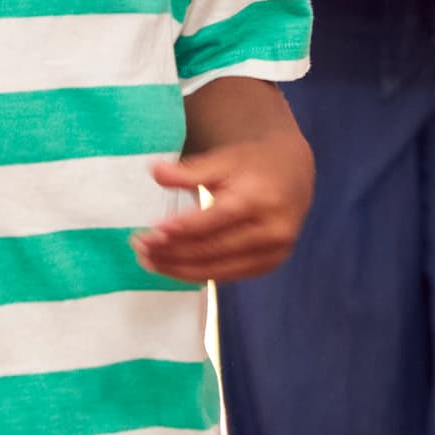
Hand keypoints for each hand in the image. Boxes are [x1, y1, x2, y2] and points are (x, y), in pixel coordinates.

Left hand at [137, 134, 312, 283]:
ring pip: (218, 269)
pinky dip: (198, 274)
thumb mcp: (223, 159)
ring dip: (179, 269)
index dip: (180, 230)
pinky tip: (173, 267)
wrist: (295, 173)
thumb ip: (189, 170)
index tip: (149, 233)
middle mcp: (271, 230)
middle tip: (140, 248)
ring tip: (148, 262)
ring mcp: (273, 252)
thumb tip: (155, 171)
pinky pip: (228, 275)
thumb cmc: (253, 164)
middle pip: (212, 249)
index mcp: (259, 199)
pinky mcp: (270, 265)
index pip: (213, 221)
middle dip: (172, 252)